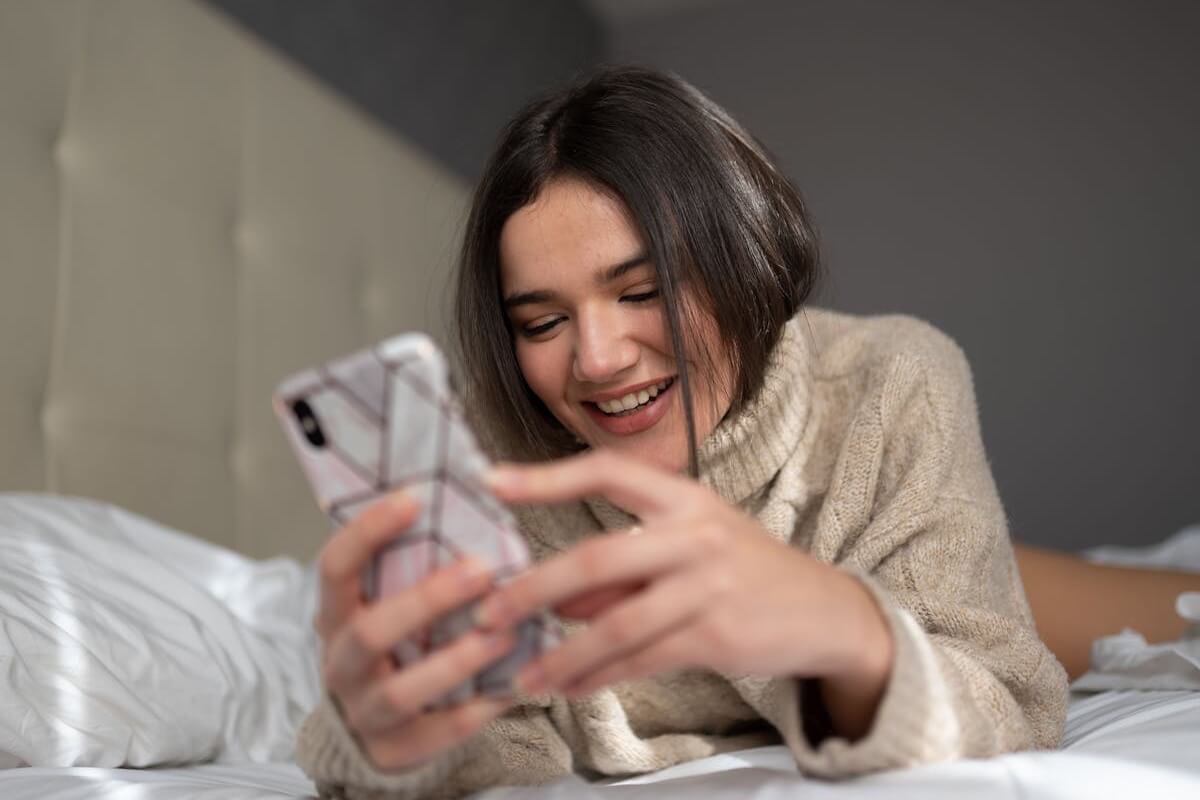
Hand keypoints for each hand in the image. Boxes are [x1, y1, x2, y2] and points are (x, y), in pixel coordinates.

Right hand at [315, 493, 516, 770]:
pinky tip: (516, 684)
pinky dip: (480, 708)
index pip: (335, 567)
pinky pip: (441, 731)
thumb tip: (473, 498)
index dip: (367, 532)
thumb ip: (414, 567)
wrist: (378, 726)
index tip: (413, 498)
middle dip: (428, 599)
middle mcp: (342, 663)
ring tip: (506, 633)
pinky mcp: (398, 749)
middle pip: (372, 631)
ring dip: (457, 659)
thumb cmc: (397, 643)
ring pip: (402, 690)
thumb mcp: (388, 603)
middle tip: (481, 570)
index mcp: (336, 614)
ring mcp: (365, 711)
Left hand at [475, 450, 892, 707]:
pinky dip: (599, 677)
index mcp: (683, 497)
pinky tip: (570, 688)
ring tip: (523, 676)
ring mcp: (708, 585)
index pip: (606, 471)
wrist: (823, 610)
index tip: (492, 481)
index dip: (547, 476)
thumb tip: (555, 598)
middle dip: (533, 589)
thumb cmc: (743, 570)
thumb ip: (623, 569)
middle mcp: (694, 533)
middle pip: (597, 558)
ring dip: (562, 655)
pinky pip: (642, 659)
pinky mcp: (716, 634)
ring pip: (615, 624)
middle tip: (489, 614)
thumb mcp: (688, 547)